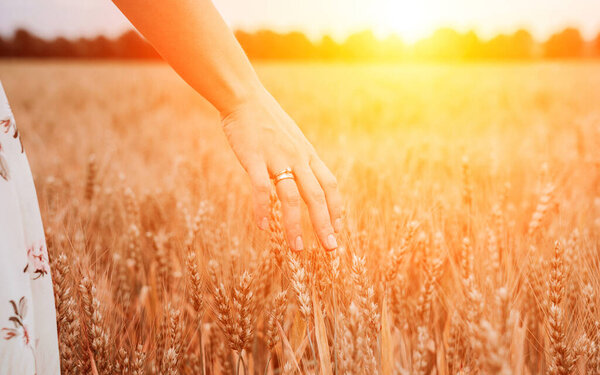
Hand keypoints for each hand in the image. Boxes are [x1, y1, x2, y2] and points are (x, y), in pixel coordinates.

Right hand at [221, 89, 341, 250]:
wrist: (244, 97)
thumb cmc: (266, 119)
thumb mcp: (291, 138)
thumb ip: (298, 157)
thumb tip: (304, 176)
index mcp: (307, 154)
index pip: (329, 184)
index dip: (336, 208)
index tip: (338, 229)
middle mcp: (297, 158)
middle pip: (317, 195)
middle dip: (325, 224)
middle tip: (330, 248)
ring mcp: (276, 158)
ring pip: (291, 197)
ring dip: (295, 225)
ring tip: (297, 248)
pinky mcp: (254, 159)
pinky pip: (261, 189)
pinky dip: (262, 209)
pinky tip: (263, 227)